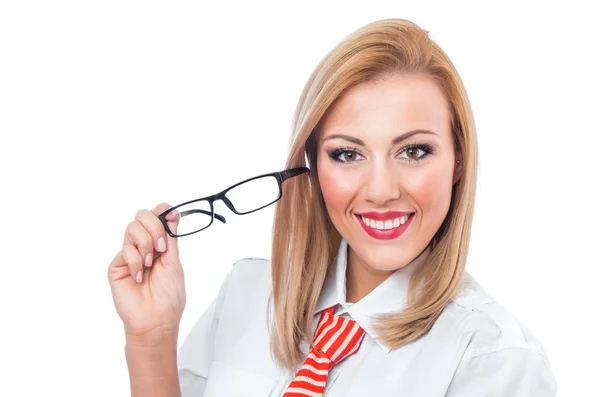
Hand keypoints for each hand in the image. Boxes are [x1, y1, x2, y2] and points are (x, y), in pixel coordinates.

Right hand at [107, 203, 185, 341]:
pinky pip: (126, 250)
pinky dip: (136, 262)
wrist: (156, 320)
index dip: (161, 211)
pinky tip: (139, 277)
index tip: (170, 215)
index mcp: (159, 244)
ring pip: (132, 228)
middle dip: (155, 228)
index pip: (156, 216)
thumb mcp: (174, 261)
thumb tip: (172, 213)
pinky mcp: (116, 266)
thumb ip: (170, 237)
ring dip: (146, 244)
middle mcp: (143, 246)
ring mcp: (128, 255)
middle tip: (161, 249)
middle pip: (142, 216)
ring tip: (150, 264)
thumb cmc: (168, 296)